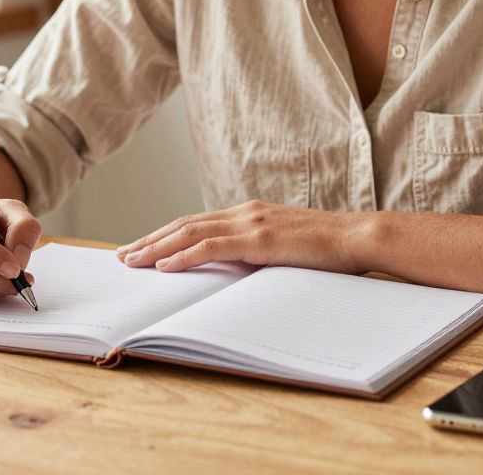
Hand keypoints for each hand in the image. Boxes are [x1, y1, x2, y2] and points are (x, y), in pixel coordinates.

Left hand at [114, 200, 365, 273]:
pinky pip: (212, 247)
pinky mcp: (260, 239)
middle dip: (150, 239)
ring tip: (132, 261)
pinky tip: (164, 266)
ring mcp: (251, 223)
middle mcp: (244, 212)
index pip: (196, 222)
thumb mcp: (285, 248)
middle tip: (122, 255)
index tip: (141, 248)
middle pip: (184, 224)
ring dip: (156, 247)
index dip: (165, 234)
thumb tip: (235, 271)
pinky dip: (184, 255)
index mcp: (249, 213)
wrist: (360, 237)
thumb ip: (258, 252)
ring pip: (190, 233)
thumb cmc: (329, 249)